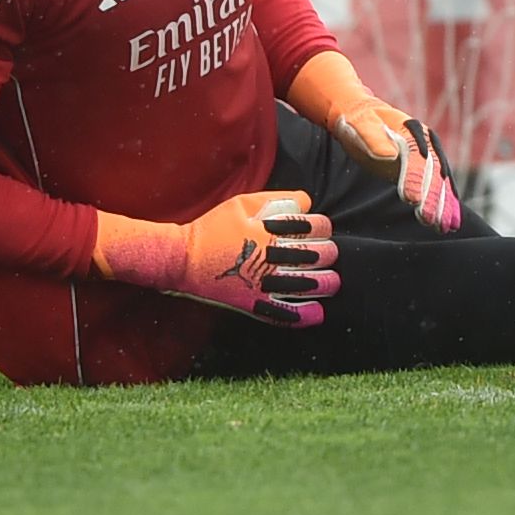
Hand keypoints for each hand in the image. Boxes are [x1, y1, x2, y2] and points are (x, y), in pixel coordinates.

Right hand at [92, 190, 336, 322]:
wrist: (183, 259)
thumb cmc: (213, 227)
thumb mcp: (243, 203)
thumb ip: (277, 199)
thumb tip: (307, 202)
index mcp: (270, 230)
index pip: (314, 226)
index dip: (323, 227)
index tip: (321, 230)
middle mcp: (270, 256)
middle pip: (316, 254)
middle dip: (328, 253)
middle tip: (328, 255)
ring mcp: (263, 283)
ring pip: (308, 284)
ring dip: (326, 283)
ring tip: (332, 283)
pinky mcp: (254, 304)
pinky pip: (285, 313)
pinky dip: (305, 315)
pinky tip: (318, 313)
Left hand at [291, 54, 463, 231]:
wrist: (361, 115)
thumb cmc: (357, 121)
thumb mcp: (359, 125)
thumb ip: (373, 138)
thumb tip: (389, 156)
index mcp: (410, 129)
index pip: (416, 157)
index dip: (414, 178)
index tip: (412, 200)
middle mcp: (425, 141)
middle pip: (433, 171)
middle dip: (433, 197)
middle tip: (431, 221)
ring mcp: (428, 154)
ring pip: (441, 180)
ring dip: (444, 204)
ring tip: (446, 227)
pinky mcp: (425, 167)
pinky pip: (439, 185)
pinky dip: (446, 202)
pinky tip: (450, 220)